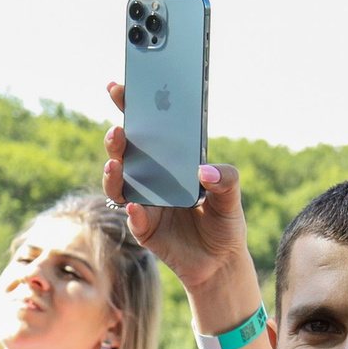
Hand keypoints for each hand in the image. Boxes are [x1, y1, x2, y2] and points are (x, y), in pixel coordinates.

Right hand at [102, 82, 257, 314]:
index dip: (132, 107)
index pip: (148, 128)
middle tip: (118, 130)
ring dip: (114, 173)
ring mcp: (143, 202)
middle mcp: (151, 178)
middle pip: (126, 153)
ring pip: (119, 184)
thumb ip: (226, 179)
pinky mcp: (143, 228)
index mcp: (171, 161)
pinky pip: (134, 218)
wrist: (220, 262)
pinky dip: (134, 212)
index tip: (118, 87)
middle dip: (118, 139)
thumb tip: (204, 172)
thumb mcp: (233, 196)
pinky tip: (137, 206)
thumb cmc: (225, 222)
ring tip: (116, 163)